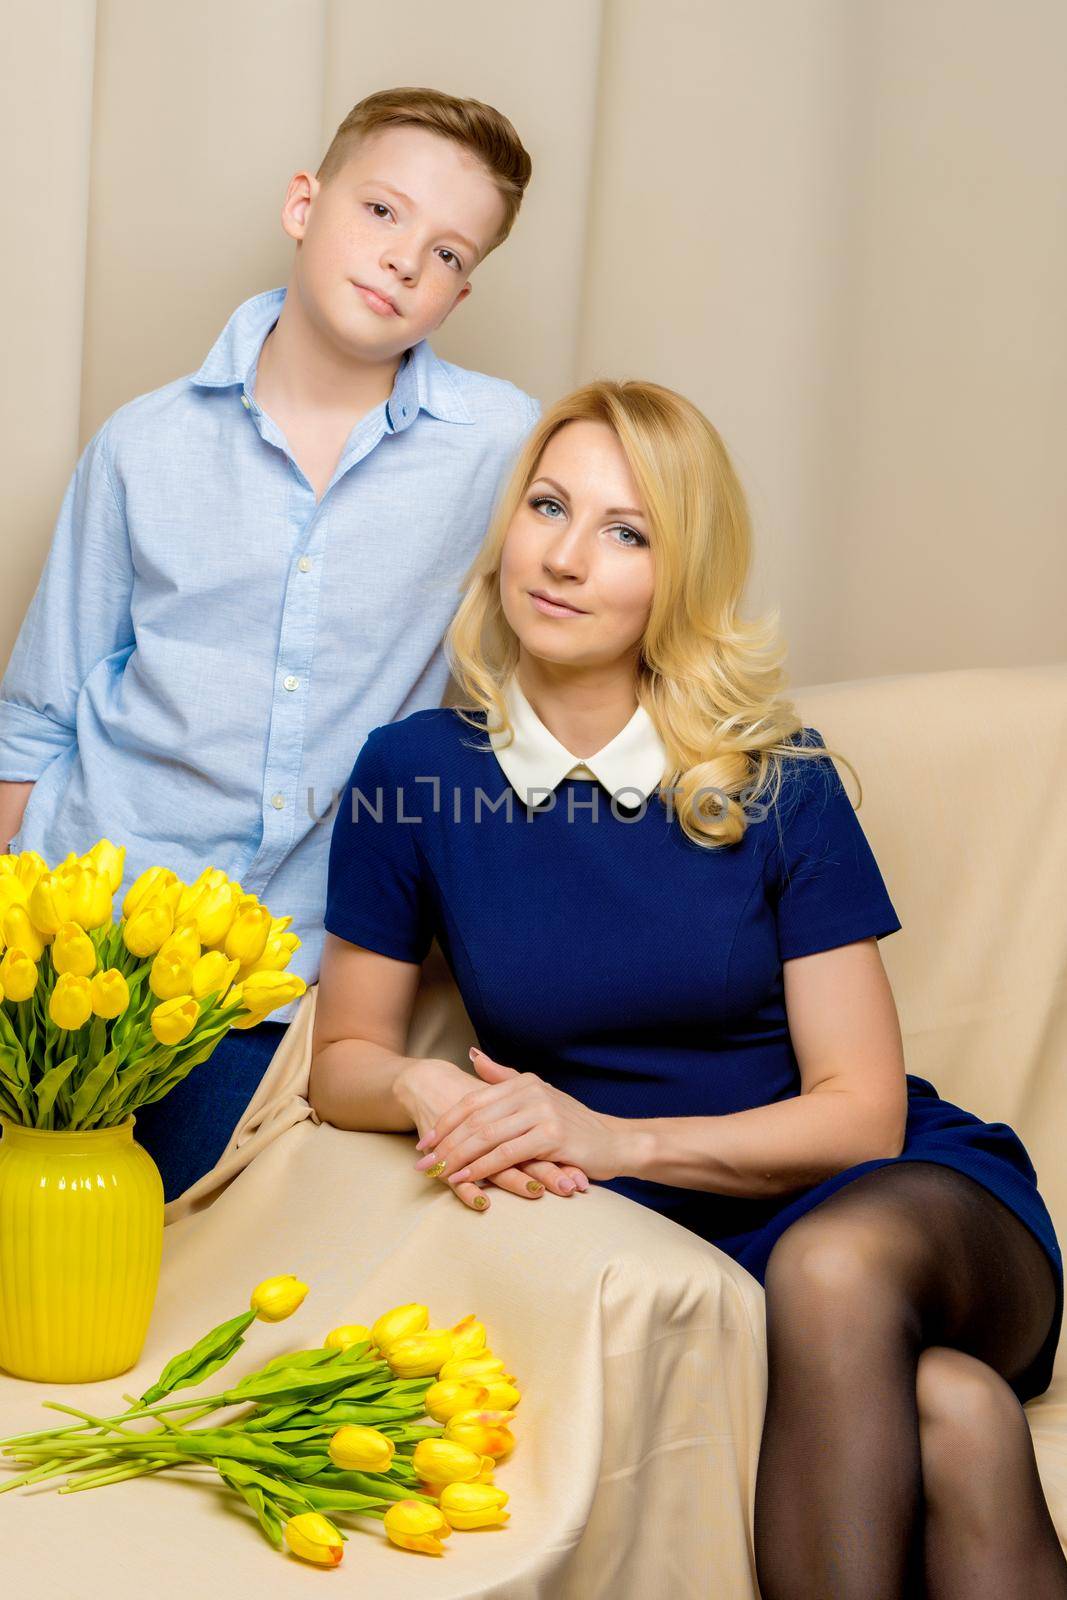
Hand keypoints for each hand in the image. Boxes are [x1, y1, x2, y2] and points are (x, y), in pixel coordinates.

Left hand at [395, 1056, 589, 1212]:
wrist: (615, 1142)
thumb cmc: (573, 1125)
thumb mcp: (538, 1096)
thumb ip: (504, 1078)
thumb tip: (474, 1056)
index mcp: (523, 1082)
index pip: (473, 1101)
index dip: (445, 1122)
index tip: (425, 1143)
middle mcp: (531, 1092)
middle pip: (475, 1119)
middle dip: (445, 1143)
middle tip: (423, 1164)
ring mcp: (542, 1112)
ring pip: (487, 1136)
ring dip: (458, 1158)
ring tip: (438, 1174)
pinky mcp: (552, 1136)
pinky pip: (507, 1154)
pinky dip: (483, 1167)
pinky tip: (467, 1178)